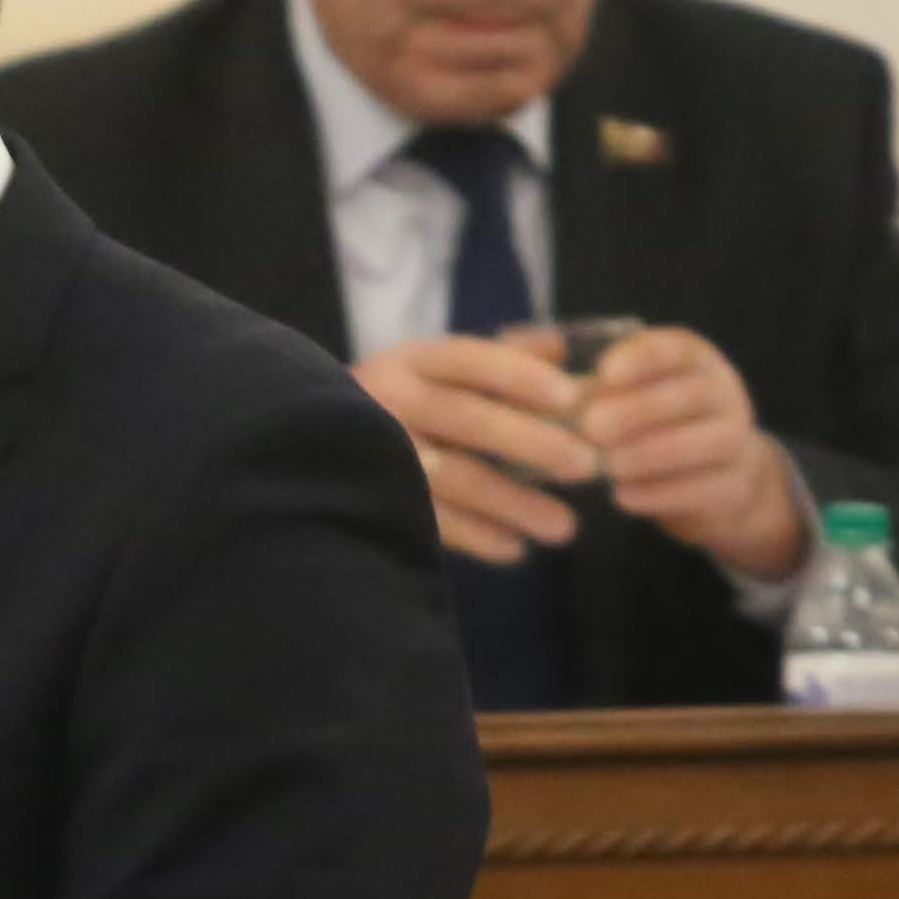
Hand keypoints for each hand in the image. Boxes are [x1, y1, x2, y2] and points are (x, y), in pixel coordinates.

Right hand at [349, 331, 601, 567]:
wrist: (311, 446)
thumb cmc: (398, 404)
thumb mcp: (436, 370)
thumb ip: (501, 357)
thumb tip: (566, 349)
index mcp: (411, 362)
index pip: (472, 361)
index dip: (522, 377)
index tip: (573, 397)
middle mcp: (388, 400)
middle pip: (466, 418)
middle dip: (531, 443)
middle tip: (588, 467)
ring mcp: (376, 453)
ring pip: (452, 477)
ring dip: (513, 502)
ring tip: (565, 528)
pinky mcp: (372, 500)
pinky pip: (431, 521)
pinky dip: (476, 537)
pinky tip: (515, 549)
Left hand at [571, 324, 805, 580]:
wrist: (711, 479)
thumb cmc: (642, 421)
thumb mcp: (611, 388)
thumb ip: (562, 363)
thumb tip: (507, 340)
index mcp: (688, 357)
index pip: (673, 348)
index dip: (642, 358)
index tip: (604, 373)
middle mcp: (720, 391)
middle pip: (690, 394)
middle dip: (640, 410)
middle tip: (591, 427)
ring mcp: (735, 438)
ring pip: (705, 441)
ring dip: (650, 454)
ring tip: (606, 467)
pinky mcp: (734, 486)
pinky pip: (706, 488)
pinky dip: (663, 493)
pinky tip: (623, 498)